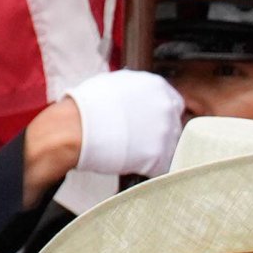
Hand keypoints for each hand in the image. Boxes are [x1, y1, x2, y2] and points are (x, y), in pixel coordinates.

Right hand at [67, 69, 183, 177]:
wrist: (78, 128)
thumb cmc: (89, 105)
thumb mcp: (116, 83)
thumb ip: (136, 91)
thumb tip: (138, 97)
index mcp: (157, 86)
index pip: (174, 104)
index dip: (162, 117)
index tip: (152, 125)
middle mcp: (166, 108)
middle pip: (174, 127)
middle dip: (159, 135)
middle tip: (139, 140)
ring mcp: (165, 133)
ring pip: (170, 148)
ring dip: (156, 152)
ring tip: (133, 151)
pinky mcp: (160, 157)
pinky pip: (162, 167)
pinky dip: (150, 169)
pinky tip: (134, 163)